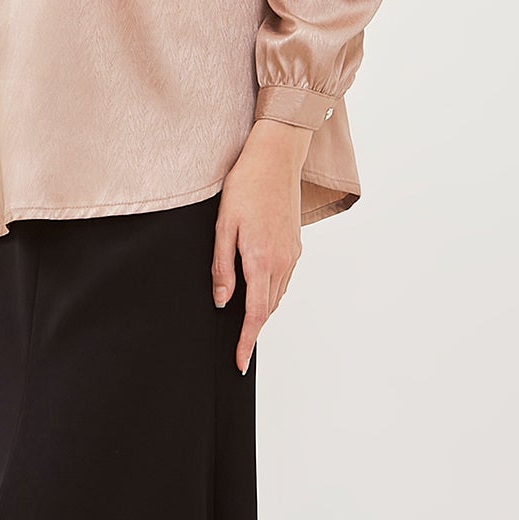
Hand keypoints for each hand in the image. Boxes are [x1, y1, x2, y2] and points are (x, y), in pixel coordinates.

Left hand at [212, 118, 310, 373]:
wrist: (276, 157)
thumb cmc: (246, 185)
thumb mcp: (224, 224)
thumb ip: (222, 265)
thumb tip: (222, 301)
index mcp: (261, 259)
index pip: (255, 314)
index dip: (247, 341)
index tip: (240, 362)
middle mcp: (282, 261)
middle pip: (269, 309)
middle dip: (254, 330)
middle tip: (238, 348)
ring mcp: (292, 253)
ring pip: (278, 295)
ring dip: (263, 312)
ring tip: (246, 324)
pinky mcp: (295, 243)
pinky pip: (284, 278)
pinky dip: (273, 292)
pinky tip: (260, 289)